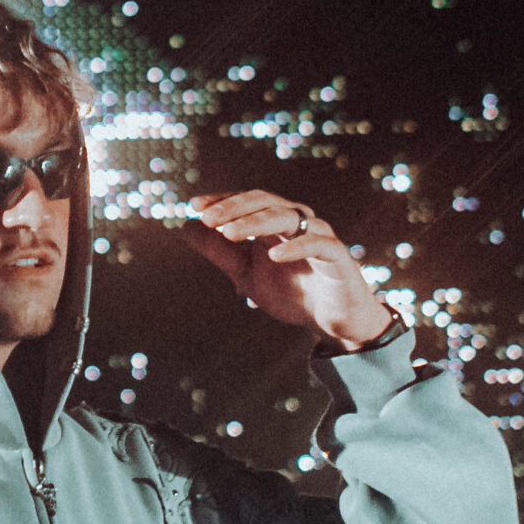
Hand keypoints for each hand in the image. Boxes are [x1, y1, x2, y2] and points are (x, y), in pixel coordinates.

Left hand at [184, 191, 394, 349]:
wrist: (332, 322)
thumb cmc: (292, 292)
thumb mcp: (247, 274)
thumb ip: (220, 252)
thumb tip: (185, 227)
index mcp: (276, 222)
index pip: (247, 201)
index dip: (222, 201)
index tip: (194, 206)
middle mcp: (298, 221)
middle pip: (265, 202)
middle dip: (234, 208)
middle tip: (207, 219)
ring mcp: (319, 235)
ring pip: (288, 217)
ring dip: (256, 222)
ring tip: (229, 233)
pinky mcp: (338, 256)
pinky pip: (318, 244)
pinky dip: (296, 247)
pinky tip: (273, 255)